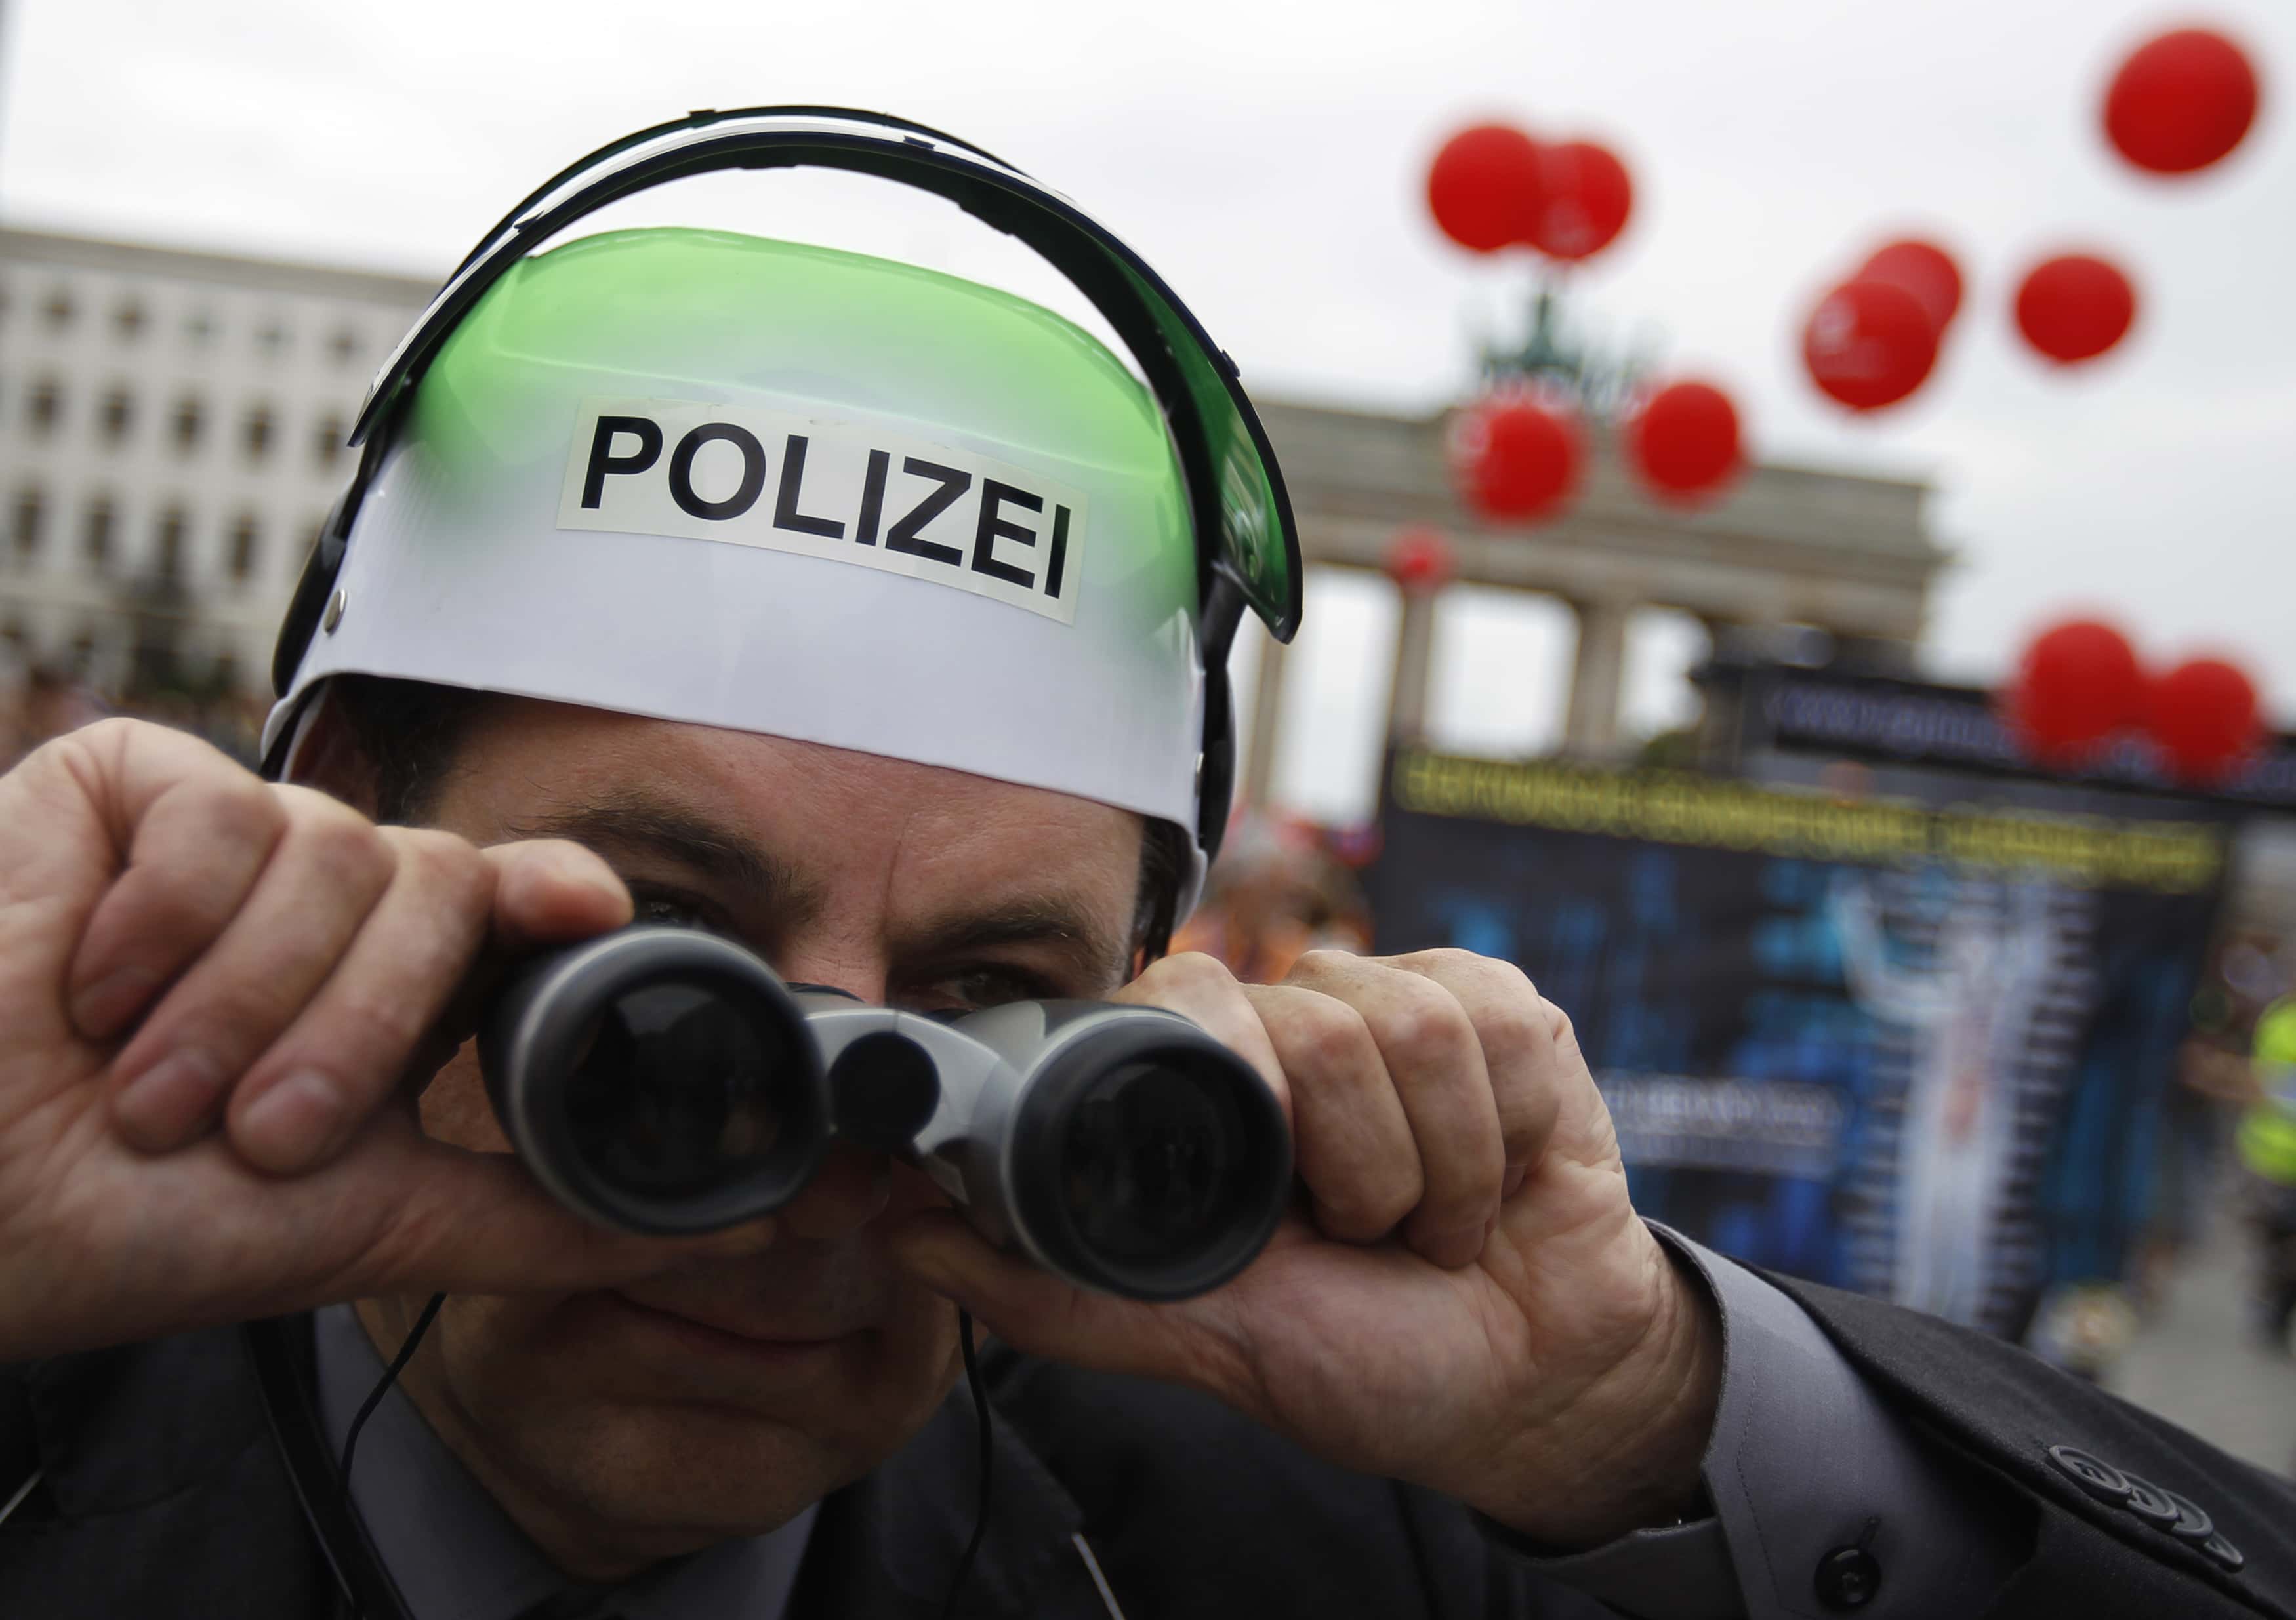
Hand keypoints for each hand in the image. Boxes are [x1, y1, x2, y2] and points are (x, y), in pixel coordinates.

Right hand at [0, 720, 726, 1361]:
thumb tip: (743, 1219)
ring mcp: (236, 834)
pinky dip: (155, 929)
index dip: (559, 896)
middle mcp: (336, 897)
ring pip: (334, 856)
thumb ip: (551, 1212)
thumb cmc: (136, 1222)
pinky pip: (215, 817)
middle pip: (441, 890)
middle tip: (250, 1132)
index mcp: (399, 984)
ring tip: (145, 1089)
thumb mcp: (375, 1222)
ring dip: (241, 1003)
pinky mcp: (134, 784)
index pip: (520, 899)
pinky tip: (83, 987)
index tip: (586, 910)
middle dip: (351, 1033)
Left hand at [887, 948, 1720, 1545]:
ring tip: (1424, 1228)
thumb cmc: (1364, 1360)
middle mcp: (1303, 1025)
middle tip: (1356, 1235)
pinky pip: (1495, 1036)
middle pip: (1314, 1019)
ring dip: (1431, 1175)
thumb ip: (1055, 1287)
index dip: (1230, 1068)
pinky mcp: (1510, 1016)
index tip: (1270, 1181)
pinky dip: (1497, 1150)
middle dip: (1349, 1168)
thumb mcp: (1202, 1338)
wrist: (1530, 1390)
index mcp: (1217, 1083)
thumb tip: (901, 1223)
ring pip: (1411, 1029)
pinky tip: (1495, 1189)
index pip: (1186, 985)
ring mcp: (1409, 1006)